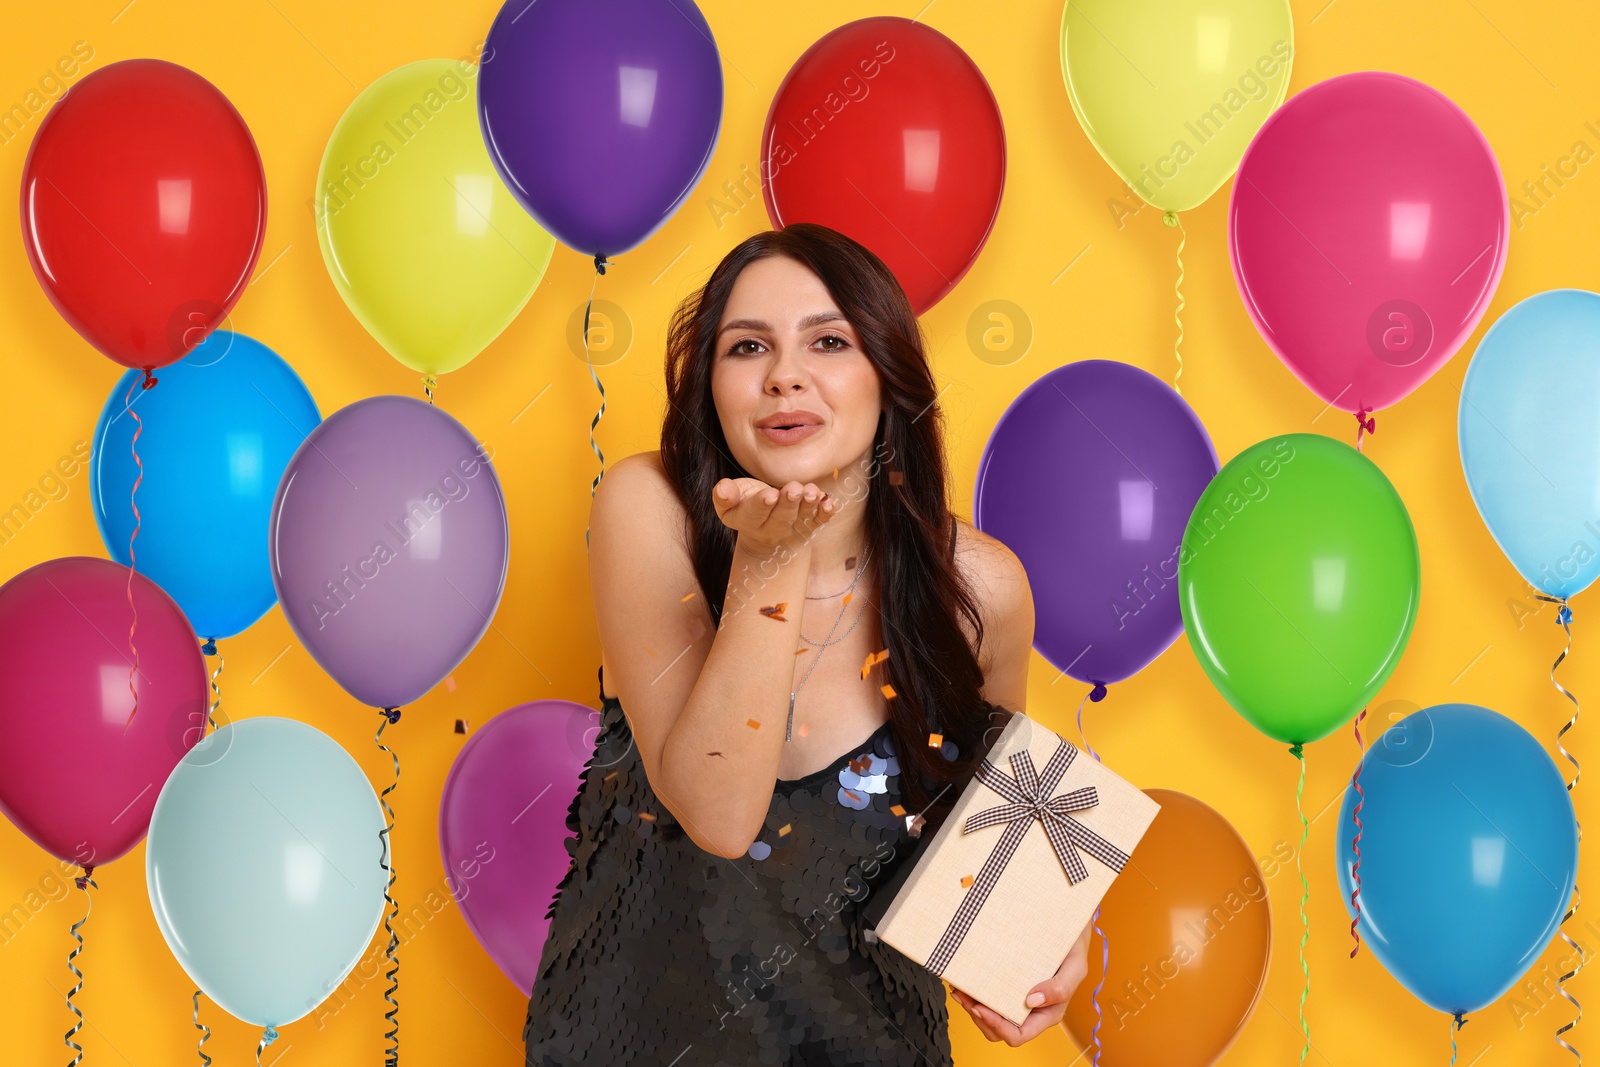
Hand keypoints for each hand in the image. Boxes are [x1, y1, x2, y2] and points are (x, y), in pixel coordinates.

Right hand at [713, 477, 834, 552]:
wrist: (763, 531)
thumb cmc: (744, 507)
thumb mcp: (729, 503)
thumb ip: (724, 496)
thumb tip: (723, 489)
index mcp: (748, 521)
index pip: (755, 513)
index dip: (762, 504)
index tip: (770, 494)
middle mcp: (771, 528)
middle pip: (781, 517)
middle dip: (788, 503)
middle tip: (793, 489)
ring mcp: (792, 527)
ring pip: (802, 517)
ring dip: (809, 504)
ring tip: (813, 492)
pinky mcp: (809, 525)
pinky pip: (819, 521)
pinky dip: (825, 513)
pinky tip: (829, 502)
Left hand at [949, 924, 1090, 1045]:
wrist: (1067, 928)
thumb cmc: (1073, 948)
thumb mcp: (1075, 966)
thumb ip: (1060, 988)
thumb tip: (1032, 1002)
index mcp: (1047, 1013)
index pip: (1019, 1035)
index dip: (997, 1027)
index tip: (980, 1007)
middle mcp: (1031, 1011)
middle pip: (998, 1030)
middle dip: (977, 1016)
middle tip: (962, 995)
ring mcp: (1017, 999)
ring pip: (989, 1017)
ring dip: (970, 1006)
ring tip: (958, 988)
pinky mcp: (1007, 985)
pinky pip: (987, 998)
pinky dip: (972, 993)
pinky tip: (964, 980)